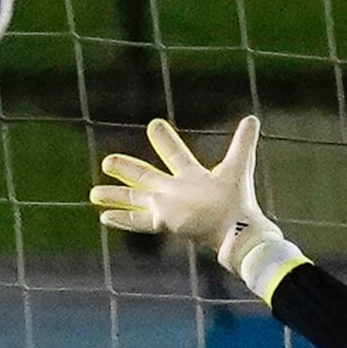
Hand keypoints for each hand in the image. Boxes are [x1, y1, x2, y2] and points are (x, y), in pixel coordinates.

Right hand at [92, 117, 299, 299]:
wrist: (236, 228)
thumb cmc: (238, 201)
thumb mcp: (238, 165)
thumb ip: (243, 143)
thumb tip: (252, 118)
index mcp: (191, 177)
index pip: (175, 154)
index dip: (165, 140)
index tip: (155, 125)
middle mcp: (175, 192)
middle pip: (145, 176)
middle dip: (126, 168)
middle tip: (107, 160)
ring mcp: (167, 208)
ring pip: (135, 200)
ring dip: (115, 196)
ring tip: (94, 193)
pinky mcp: (163, 222)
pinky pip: (138, 221)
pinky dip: (122, 219)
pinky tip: (104, 217)